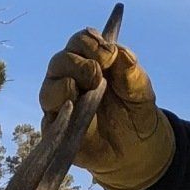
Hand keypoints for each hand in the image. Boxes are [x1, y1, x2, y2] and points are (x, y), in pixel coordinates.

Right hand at [38, 27, 173, 189]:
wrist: (139, 147)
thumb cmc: (136, 111)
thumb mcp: (140, 88)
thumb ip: (130, 69)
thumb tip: (117, 51)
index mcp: (89, 61)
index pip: (79, 41)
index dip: (90, 43)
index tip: (109, 55)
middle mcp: (69, 78)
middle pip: (59, 61)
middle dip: (78, 64)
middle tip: (98, 75)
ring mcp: (61, 105)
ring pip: (48, 89)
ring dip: (65, 86)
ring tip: (88, 92)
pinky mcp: (59, 131)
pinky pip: (49, 122)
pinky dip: (60, 116)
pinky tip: (75, 114)